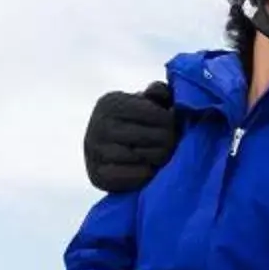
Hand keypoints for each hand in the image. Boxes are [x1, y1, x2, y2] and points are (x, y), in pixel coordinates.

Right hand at [83, 80, 176, 195]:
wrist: (107, 151)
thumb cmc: (136, 122)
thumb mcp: (146, 102)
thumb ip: (158, 93)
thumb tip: (157, 93)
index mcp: (110, 103)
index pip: (152, 113)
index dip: (169, 121)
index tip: (174, 125)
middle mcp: (98, 125)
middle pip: (149, 137)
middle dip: (167, 141)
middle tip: (172, 144)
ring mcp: (94, 151)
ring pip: (141, 157)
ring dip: (156, 159)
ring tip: (161, 156)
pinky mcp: (96, 176)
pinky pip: (131, 177)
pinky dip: (144, 174)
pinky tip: (148, 169)